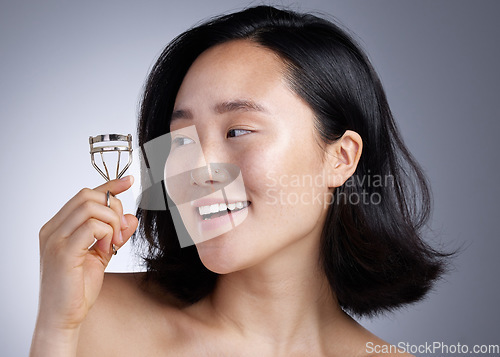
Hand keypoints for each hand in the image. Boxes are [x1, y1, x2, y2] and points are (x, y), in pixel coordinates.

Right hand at [36, 176, 137, 331]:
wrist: (63, 318)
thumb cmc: (77, 288)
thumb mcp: (102, 255)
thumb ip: (115, 234)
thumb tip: (131, 217)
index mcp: (58, 227)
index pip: (84, 195)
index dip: (109, 185)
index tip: (129, 181)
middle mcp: (52, 229)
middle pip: (88, 196)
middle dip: (113, 209)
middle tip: (120, 232)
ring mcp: (55, 240)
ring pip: (91, 208)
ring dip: (112, 223)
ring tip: (113, 243)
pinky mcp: (63, 252)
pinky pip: (92, 226)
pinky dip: (107, 234)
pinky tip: (108, 249)